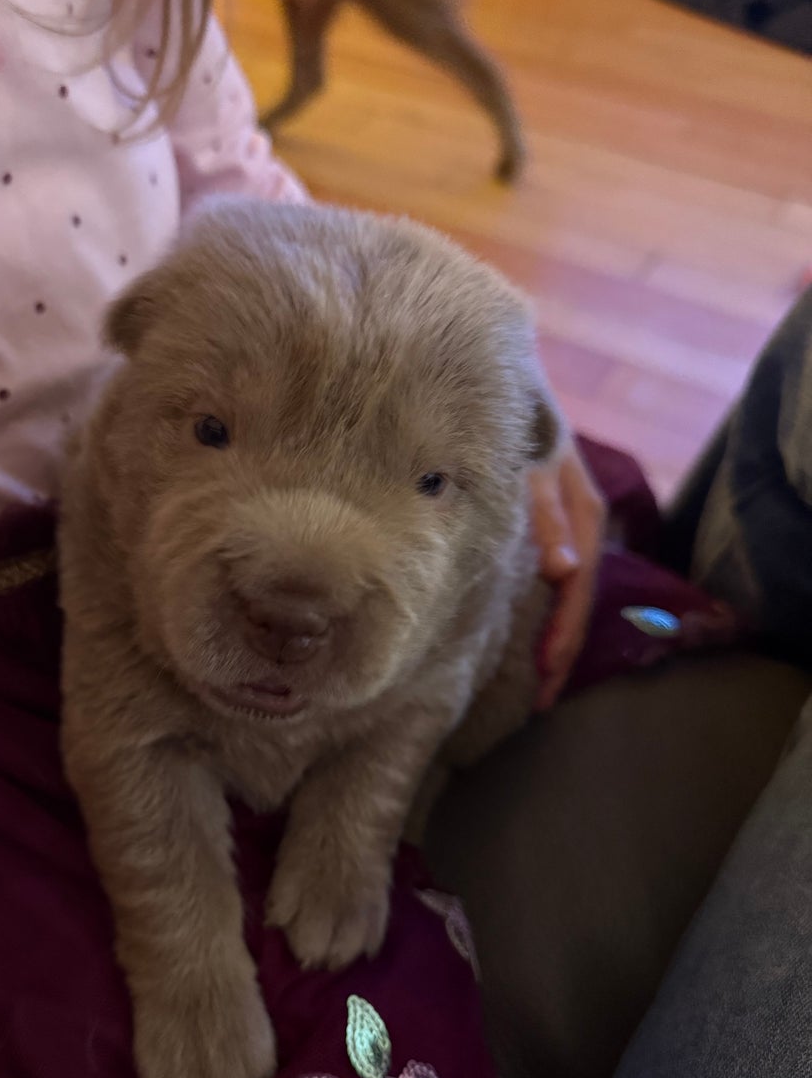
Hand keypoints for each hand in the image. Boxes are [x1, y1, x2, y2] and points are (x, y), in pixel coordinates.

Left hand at [530, 437, 604, 710]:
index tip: (546, 675)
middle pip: (578, 596)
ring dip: (555, 633)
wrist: (494, 378)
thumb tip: (565, 571)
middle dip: (562, 649)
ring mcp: (564, 522)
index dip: (564, 633)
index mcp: (582, 510)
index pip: (578, 586)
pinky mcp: (543, 520)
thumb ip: (543, 512)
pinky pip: (552, 575)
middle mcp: (580, 520)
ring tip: (539, 680)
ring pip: (567, 590)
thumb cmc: (511, 416)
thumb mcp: (527, 460)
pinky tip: (528, 631)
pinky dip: (542, 608)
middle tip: (542, 699)